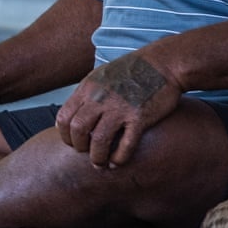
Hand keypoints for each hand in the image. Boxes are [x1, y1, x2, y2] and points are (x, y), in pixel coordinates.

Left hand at [55, 50, 179, 168]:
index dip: (65, 134)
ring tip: (100, 164)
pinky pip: (125, 145)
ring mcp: (120, 108)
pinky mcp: (139, 117)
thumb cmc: (132, 71)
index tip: (73, 142)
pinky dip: (119, 158)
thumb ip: (86, 94)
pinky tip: (117, 163)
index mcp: (88, 88)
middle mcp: (100, 98)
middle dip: (78, 147)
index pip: (64, 117)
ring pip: (99, 141)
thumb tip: (72, 113)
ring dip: (97, 157)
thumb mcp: (101, 76)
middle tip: (85, 152)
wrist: (163, 64)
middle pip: (78, 130)